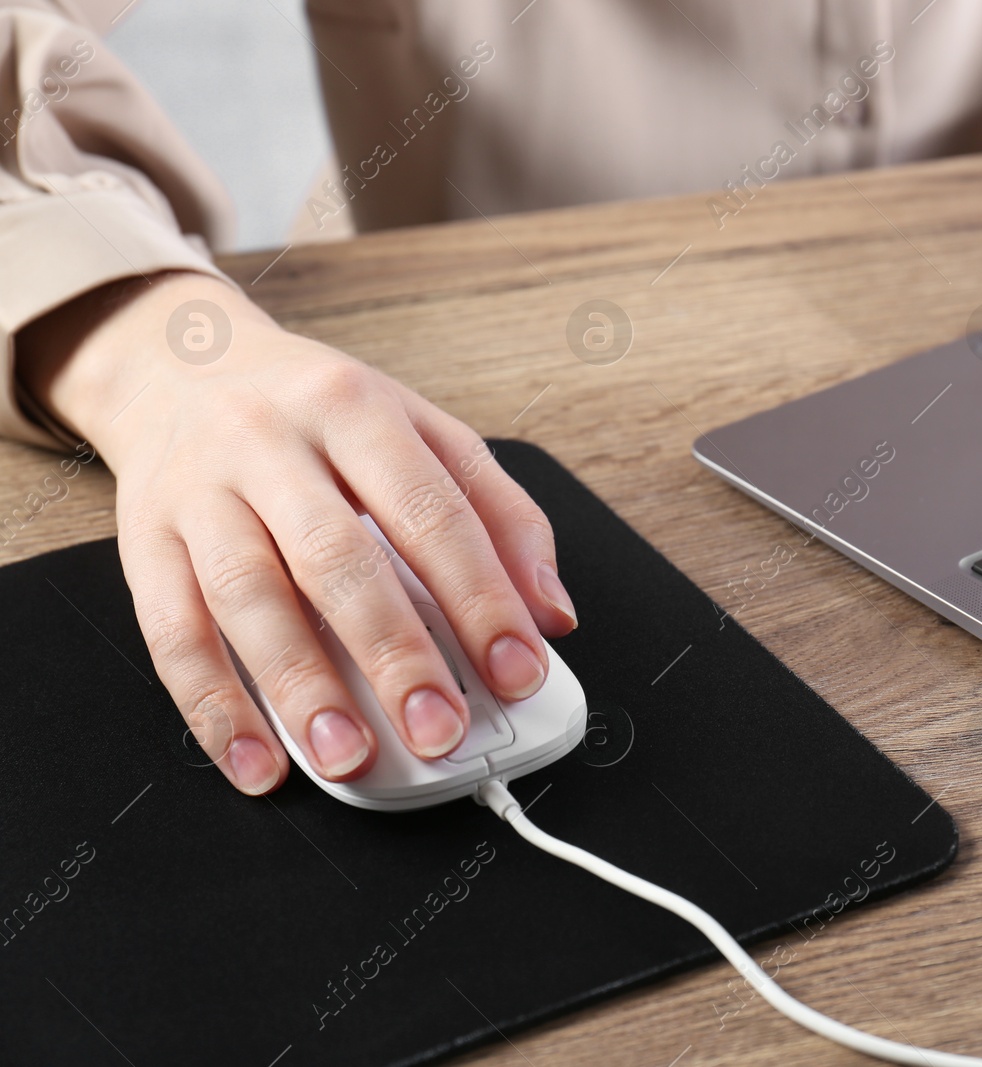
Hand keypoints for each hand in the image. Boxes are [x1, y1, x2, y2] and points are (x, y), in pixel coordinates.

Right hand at [18, 271, 577, 793]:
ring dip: (303, 689)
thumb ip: (499, 514)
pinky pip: (171, 632)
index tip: (519, 670)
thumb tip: (552, 611)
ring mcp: (200, 492)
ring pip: (249, 596)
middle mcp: (272, 444)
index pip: (433, 511)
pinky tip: (258, 759)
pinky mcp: (144, 540)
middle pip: (339, 559)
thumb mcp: (421, 430)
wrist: (181, 363)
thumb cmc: (320, 414)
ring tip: (351, 756)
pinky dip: (214, 707)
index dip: (483, 598)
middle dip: (396, 655)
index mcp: (357, 409)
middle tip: (440, 729)